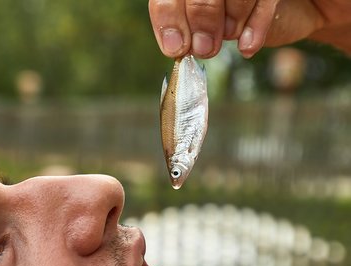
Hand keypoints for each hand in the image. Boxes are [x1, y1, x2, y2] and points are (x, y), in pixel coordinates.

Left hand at [148, 0, 350, 58]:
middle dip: (200, 20)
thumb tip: (178, 44)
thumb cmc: (250, 17)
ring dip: (229, 19)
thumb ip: (195, 31)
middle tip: (204, 49)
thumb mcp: (217, 26)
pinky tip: (248, 45)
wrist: (305, 8)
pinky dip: (256, 23)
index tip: (176, 47)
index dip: (168, 17)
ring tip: (231, 38)